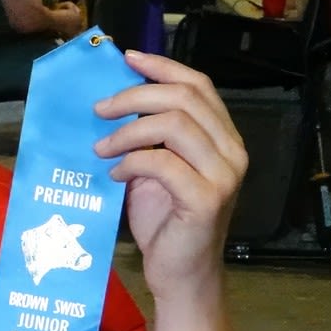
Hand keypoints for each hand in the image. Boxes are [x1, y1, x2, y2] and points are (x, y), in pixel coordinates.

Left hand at [93, 51, 248, 301]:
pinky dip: (130, 163)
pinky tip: (114, 175)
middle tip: (99, 110)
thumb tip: (109, 101)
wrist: (180, 272)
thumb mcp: (151, 168)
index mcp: (221, 136)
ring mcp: (224, 174)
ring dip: (127, 131)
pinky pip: (162, 163)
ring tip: (101, 148)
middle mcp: (231, 150)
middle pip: (184, 97)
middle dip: (134, 96)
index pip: (198, 85)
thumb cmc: (163, 219)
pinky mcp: (207, 199)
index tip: (126, 59)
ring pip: (174, 125)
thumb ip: (145, 136)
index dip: (162, 67)